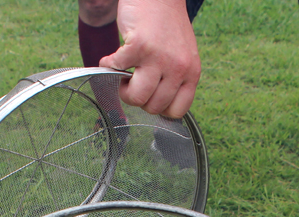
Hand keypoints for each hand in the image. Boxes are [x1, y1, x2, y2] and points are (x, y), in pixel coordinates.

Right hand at [99, 0, 200, 118]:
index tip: (150, 97)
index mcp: (191, 73)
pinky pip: (116, 70)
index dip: (159, 109)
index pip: (177, 111)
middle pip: (153, 107)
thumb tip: (158, 103)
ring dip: (123, 90)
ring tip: (122, 77)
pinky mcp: (139, 47)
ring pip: (137, 97)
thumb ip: (175, 77)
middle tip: (132, 84)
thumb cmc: (167, 24)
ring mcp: (159, 58)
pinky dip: (107, 66)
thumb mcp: (183, 55)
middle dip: (138, 99)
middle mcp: (178, 68)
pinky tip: (110, 59)